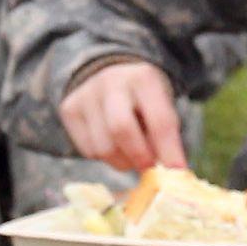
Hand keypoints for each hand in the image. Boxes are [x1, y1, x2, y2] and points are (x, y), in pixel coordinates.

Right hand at [61, 58, 186, 171]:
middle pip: (121, 130)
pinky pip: (88, 150)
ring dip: (122, 162)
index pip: (159, 120)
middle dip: (139, 156)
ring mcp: (86, 95)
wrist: (108, 73)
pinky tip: (113, 144)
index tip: (177, 171)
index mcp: (143, 78)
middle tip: (149, 167)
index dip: (169, 150)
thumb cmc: (143, 98)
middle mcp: (111, 82)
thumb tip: (172, 172)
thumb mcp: (161, 105)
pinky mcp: (69, 109)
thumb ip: (165, 135)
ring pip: (103, 147)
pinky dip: (105, 157)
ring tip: (132, 154)